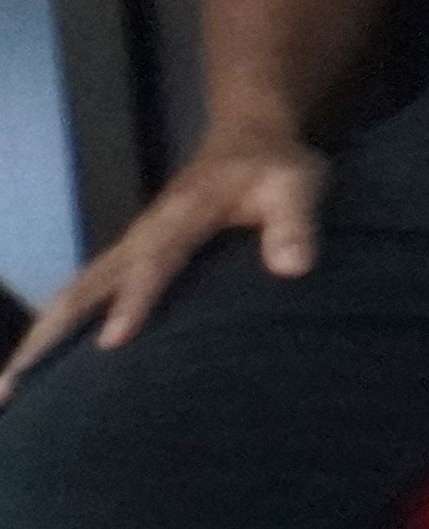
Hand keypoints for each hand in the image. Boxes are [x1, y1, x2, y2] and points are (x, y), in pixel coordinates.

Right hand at [0, 134, 332, 395]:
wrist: (247, 137)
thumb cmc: (275, 167)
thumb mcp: (299, 184)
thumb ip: (297, 223)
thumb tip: (295, 269)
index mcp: (181, 217)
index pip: (155, 263)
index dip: (135, 300)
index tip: (114, 342)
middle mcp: (142, 235)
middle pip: (86, 286)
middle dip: (49, 333)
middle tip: (12, 384)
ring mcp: (130, 248)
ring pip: (74, 295)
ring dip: (40, 339)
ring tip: (7, 390)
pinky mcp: (129, 260)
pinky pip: (85, 297)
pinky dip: (57, 330)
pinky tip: (40, 370)